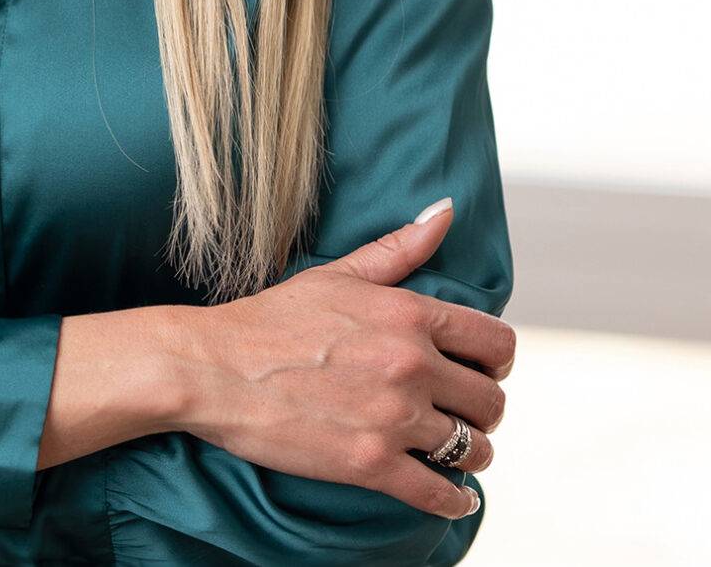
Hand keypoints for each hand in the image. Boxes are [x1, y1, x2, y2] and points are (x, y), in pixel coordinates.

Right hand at [172, 199, 514, 520]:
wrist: (212, 369)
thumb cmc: (269, 319)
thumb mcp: (338, 275)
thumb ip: (399, 248)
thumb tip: (445, 209)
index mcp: (408, 316)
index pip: (495, 343)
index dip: (497, 361)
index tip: (484, 370)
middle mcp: (411, 366)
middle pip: (491, 401)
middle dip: (483, 410)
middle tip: (465, 415)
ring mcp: (393, 418)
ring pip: (473, 448)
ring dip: (472, 454)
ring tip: (458, 453)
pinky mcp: (370, 464)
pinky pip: (438, 493)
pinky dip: (454, 501)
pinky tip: (454, 499)